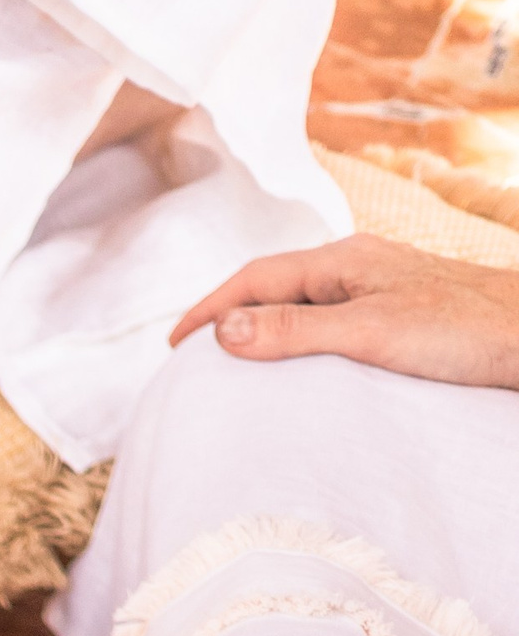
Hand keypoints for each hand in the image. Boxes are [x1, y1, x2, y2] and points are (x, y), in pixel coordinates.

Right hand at [172, 234, 518, 390]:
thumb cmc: (461, 331)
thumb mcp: (368, 333)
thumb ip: (294, 330)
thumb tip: (222, 331)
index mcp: (345, 260)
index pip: (256, 278)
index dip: (209, 310)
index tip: (174, 348)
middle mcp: (358, 269)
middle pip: (275, 289)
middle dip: (229, 318)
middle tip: (193, 361)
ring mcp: (379, 292)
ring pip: (302, 309)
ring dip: (263, 334)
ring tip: (234, 370)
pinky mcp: (398, 319)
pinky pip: (328, 328)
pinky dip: (297, 347)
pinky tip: (298, 375)